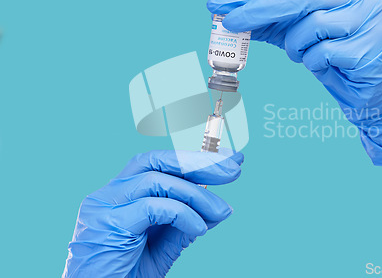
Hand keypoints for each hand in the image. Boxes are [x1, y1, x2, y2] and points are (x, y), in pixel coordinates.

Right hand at [63, 149, 242, 276]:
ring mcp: (105, 205)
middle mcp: (110, 193)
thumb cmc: (125, 276)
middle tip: (233, 169)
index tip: (228, 160)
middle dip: (199, 161)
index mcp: (122, 194)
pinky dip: (183, 214)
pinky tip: (199, 229)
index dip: (195, 159)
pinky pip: (154, 206)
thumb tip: (219, 208)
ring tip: (221, 210)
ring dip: (197, 194)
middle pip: (157, 160)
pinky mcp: (108, 222)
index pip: (160, 164)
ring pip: (158, 179)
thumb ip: (185, 225)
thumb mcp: (163, 248)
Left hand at [207, 0, 381, 165]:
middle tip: (232, 22)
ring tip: (305, 55)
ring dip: (298, 47)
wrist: (373, 92)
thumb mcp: (298, 32)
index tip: (220, 2)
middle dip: (260, 10)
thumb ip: (270, 19)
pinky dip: (315, 63)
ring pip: (312, 25)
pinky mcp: (374, 43)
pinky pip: (324, 52)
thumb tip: (227, 11)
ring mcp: (371, 16)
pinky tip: (327, 65)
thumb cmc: (333, 57)